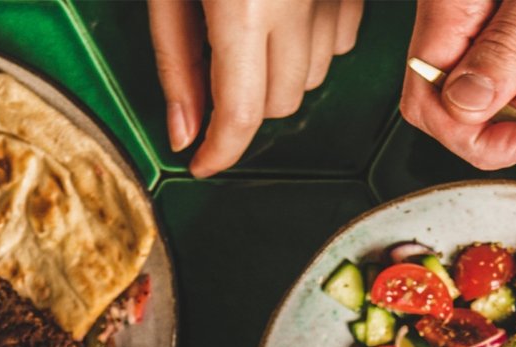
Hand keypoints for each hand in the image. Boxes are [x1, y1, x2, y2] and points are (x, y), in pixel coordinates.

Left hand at [147, 0, 363, 175]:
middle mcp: (296, 3)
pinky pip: (341, 41)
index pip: (240, 113)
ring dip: (280, 75)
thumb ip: (175, 59)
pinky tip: (286, 16)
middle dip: (246, 105)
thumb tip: (184, 133)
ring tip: (250, 30)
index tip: (202, 162)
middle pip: (281, 104)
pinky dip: (314, 44)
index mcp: (243, 3)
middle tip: (215, 68)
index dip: (220, 150)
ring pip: (313, 78)